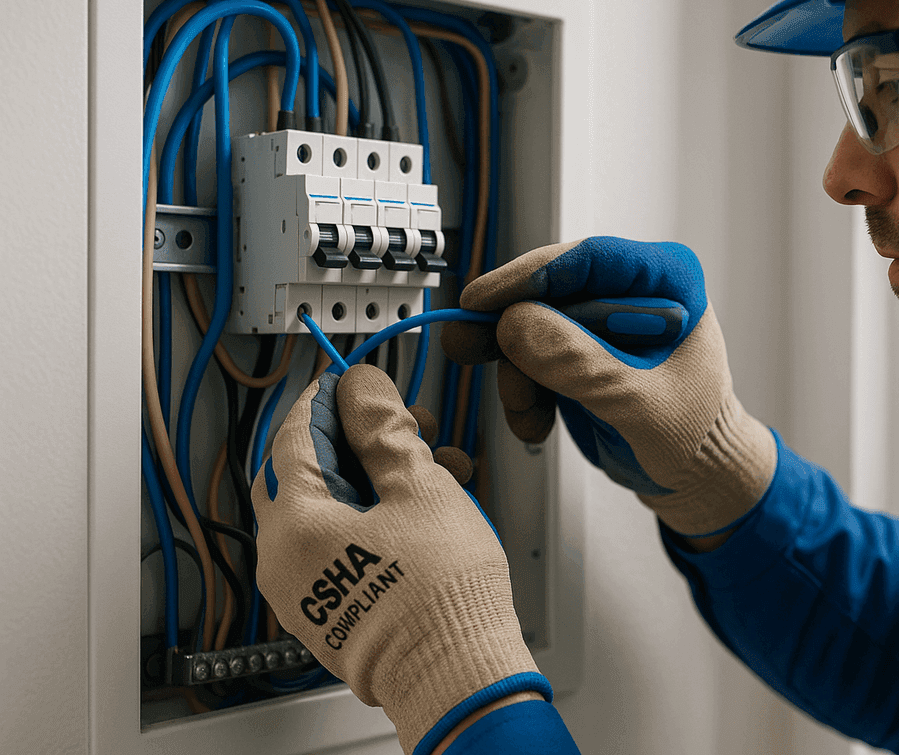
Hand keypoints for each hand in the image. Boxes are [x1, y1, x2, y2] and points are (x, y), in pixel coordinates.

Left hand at [251, 365, 549, 754]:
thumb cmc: (437, 595)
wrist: (456, 675)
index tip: (357, 381)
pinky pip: (343, 545)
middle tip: (401, 424)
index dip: (331, 398)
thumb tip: (364, 389)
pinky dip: (377, 517)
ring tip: (437, 467)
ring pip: (333, 509)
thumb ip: (385, 429)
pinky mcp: (332, 611)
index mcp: (293, 524)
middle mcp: (284, 560)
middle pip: (310, 473)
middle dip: (360, 440)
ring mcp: (305, 590)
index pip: (296, 435)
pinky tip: (429, 507)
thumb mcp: (419, 488)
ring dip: (379, 478)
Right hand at [441, 237, 776, 535]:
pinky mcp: (577, 351)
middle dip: (510, 328)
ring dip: (516, 372)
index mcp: (668, 280)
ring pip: (529, 323)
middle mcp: (630, 290)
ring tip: (527, 414)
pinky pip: (528, 356)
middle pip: (549, 287)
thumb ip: (581, 364)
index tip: (483, 300)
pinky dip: (522, 390)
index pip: (591, 259)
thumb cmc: (695, 436)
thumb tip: (516, 325)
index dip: (530, 276)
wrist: (695, 477)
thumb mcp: (638, 404)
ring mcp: (600, 321)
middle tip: (465, 345)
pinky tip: (536, 422)